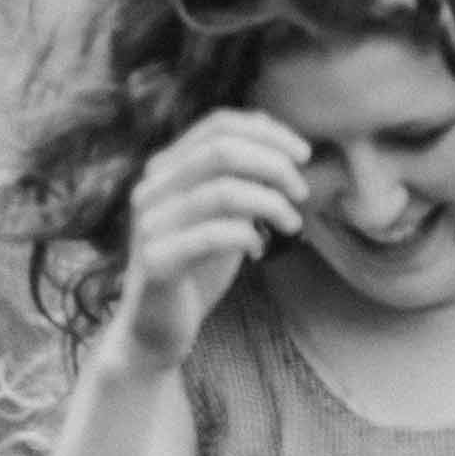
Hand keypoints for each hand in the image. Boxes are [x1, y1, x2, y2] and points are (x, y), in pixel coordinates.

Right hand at [108, 110, 310, 371]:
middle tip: (301, 191)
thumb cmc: (195, 270)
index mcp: (166, 170)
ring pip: (220, 191)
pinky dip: (247, 236)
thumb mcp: (222, 215)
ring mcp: (150, 224)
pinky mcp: (157, 262)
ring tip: (292, 224)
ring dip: (269, 202)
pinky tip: (260, 251)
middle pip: (220, 150)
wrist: (154, 330)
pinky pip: (211, 235)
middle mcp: (151, 189)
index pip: (217, 125)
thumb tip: (275, 137)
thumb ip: (240, 179)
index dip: (267, 132)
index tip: (304, 154)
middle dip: (273, 165)